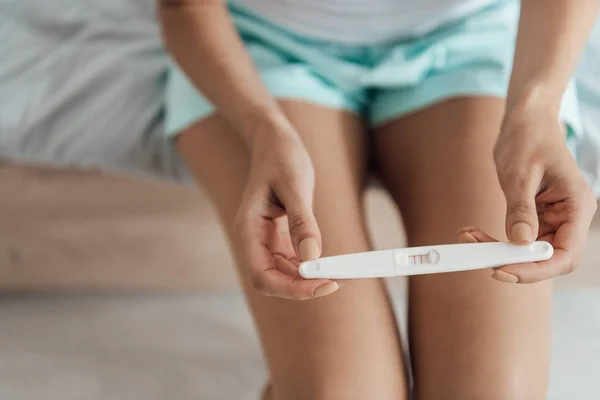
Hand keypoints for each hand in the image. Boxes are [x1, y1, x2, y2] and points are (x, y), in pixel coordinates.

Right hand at [232, 117, 339, 298]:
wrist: (274, 142)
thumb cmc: (281, 158)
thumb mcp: (295, 186)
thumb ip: (302, 222)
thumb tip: (311, 258)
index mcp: (248, 229)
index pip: (262, 276)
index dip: (291, 288)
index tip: (323, 284)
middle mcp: (254, 240)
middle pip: (274, 280)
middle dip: (304, 287)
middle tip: (338, 281)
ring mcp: (266, 240)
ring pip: (285, 274)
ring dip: (311, 279)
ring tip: (342, 273)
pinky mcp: (280, 237)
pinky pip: (294, 261)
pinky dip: (312, 266)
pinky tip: (332, 263)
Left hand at [488, 106, 596, 282]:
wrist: (526, 121)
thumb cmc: (528, 139)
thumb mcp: (520, 174)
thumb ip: (520, 209)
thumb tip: (519, 242)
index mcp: (577, 206)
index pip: (565, 254)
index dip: (536, 269)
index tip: (503, 270)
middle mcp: (569, 216)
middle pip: (547, 258)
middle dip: (513, 262)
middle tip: (479, 257)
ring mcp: (553, 218)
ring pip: (529, 251)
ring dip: (499, 251)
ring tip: (469, 238)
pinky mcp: (536, 216)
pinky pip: (518, 238)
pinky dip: (495, 239)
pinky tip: (473, 232)